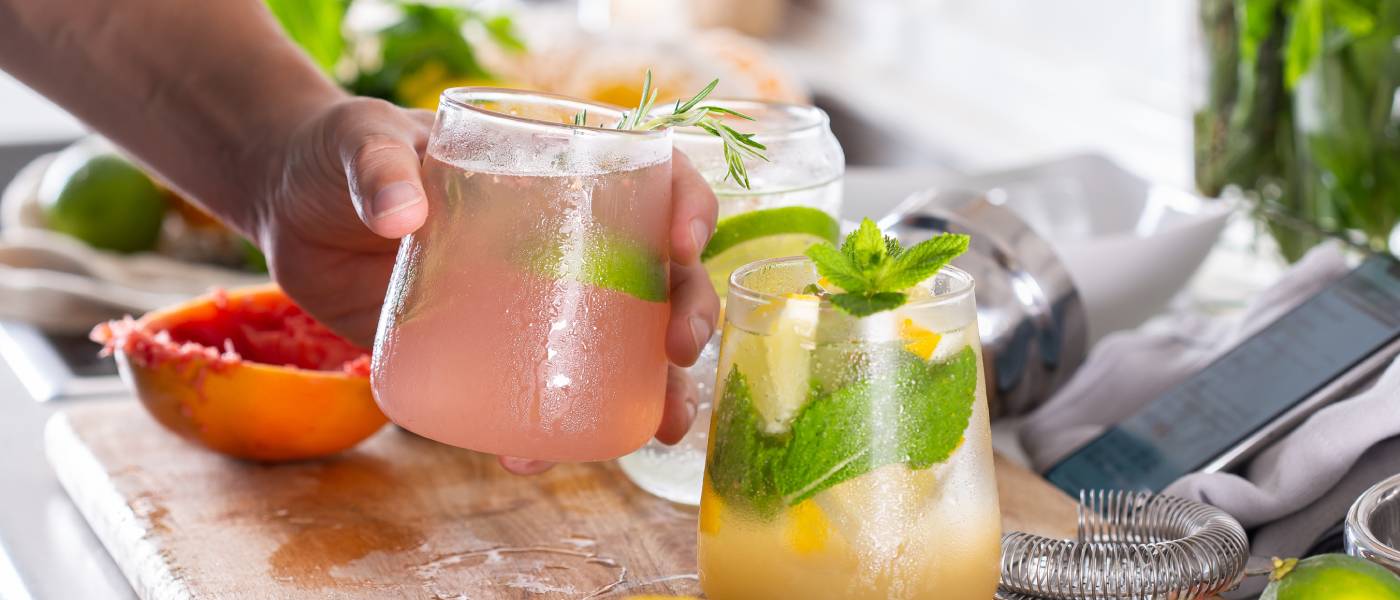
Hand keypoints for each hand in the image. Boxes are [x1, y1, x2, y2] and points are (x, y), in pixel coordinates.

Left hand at [253, 97, 719, 472]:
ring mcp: (534, 301)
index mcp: (557, 170)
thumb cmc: (340, 154)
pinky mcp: (490, 350)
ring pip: (620, 348)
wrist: (292, 212)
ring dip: (654, 392)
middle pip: (660, 275)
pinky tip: (535, 456)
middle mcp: (566, 238)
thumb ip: (379, 167)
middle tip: (678, 351)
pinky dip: (548, 432)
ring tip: (660, 431)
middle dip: (689, 314)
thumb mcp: (361, 141)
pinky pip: (538, 393)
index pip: (651, 178)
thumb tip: (402, 214)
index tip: (685, 242)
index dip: (688, 206)